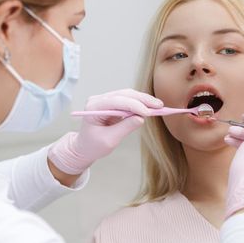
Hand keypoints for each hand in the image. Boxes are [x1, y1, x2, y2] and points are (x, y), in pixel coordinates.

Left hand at [48, 89, 162, 174]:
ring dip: (143, 100)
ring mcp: (105, 100)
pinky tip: (151, 107)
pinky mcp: (112, 103)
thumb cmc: (93, 146)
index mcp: (93, 107)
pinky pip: (128, 100)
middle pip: (124, 94)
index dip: (134, 105)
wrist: (84, 147)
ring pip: (127, 95)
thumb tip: (141, 119)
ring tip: (158, 106)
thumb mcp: (109, 140)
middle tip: (159, 106)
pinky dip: (140, 103)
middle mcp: (98, 99)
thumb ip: (124, 128)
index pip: (116, 102)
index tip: (148, 113)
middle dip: (142, 100)